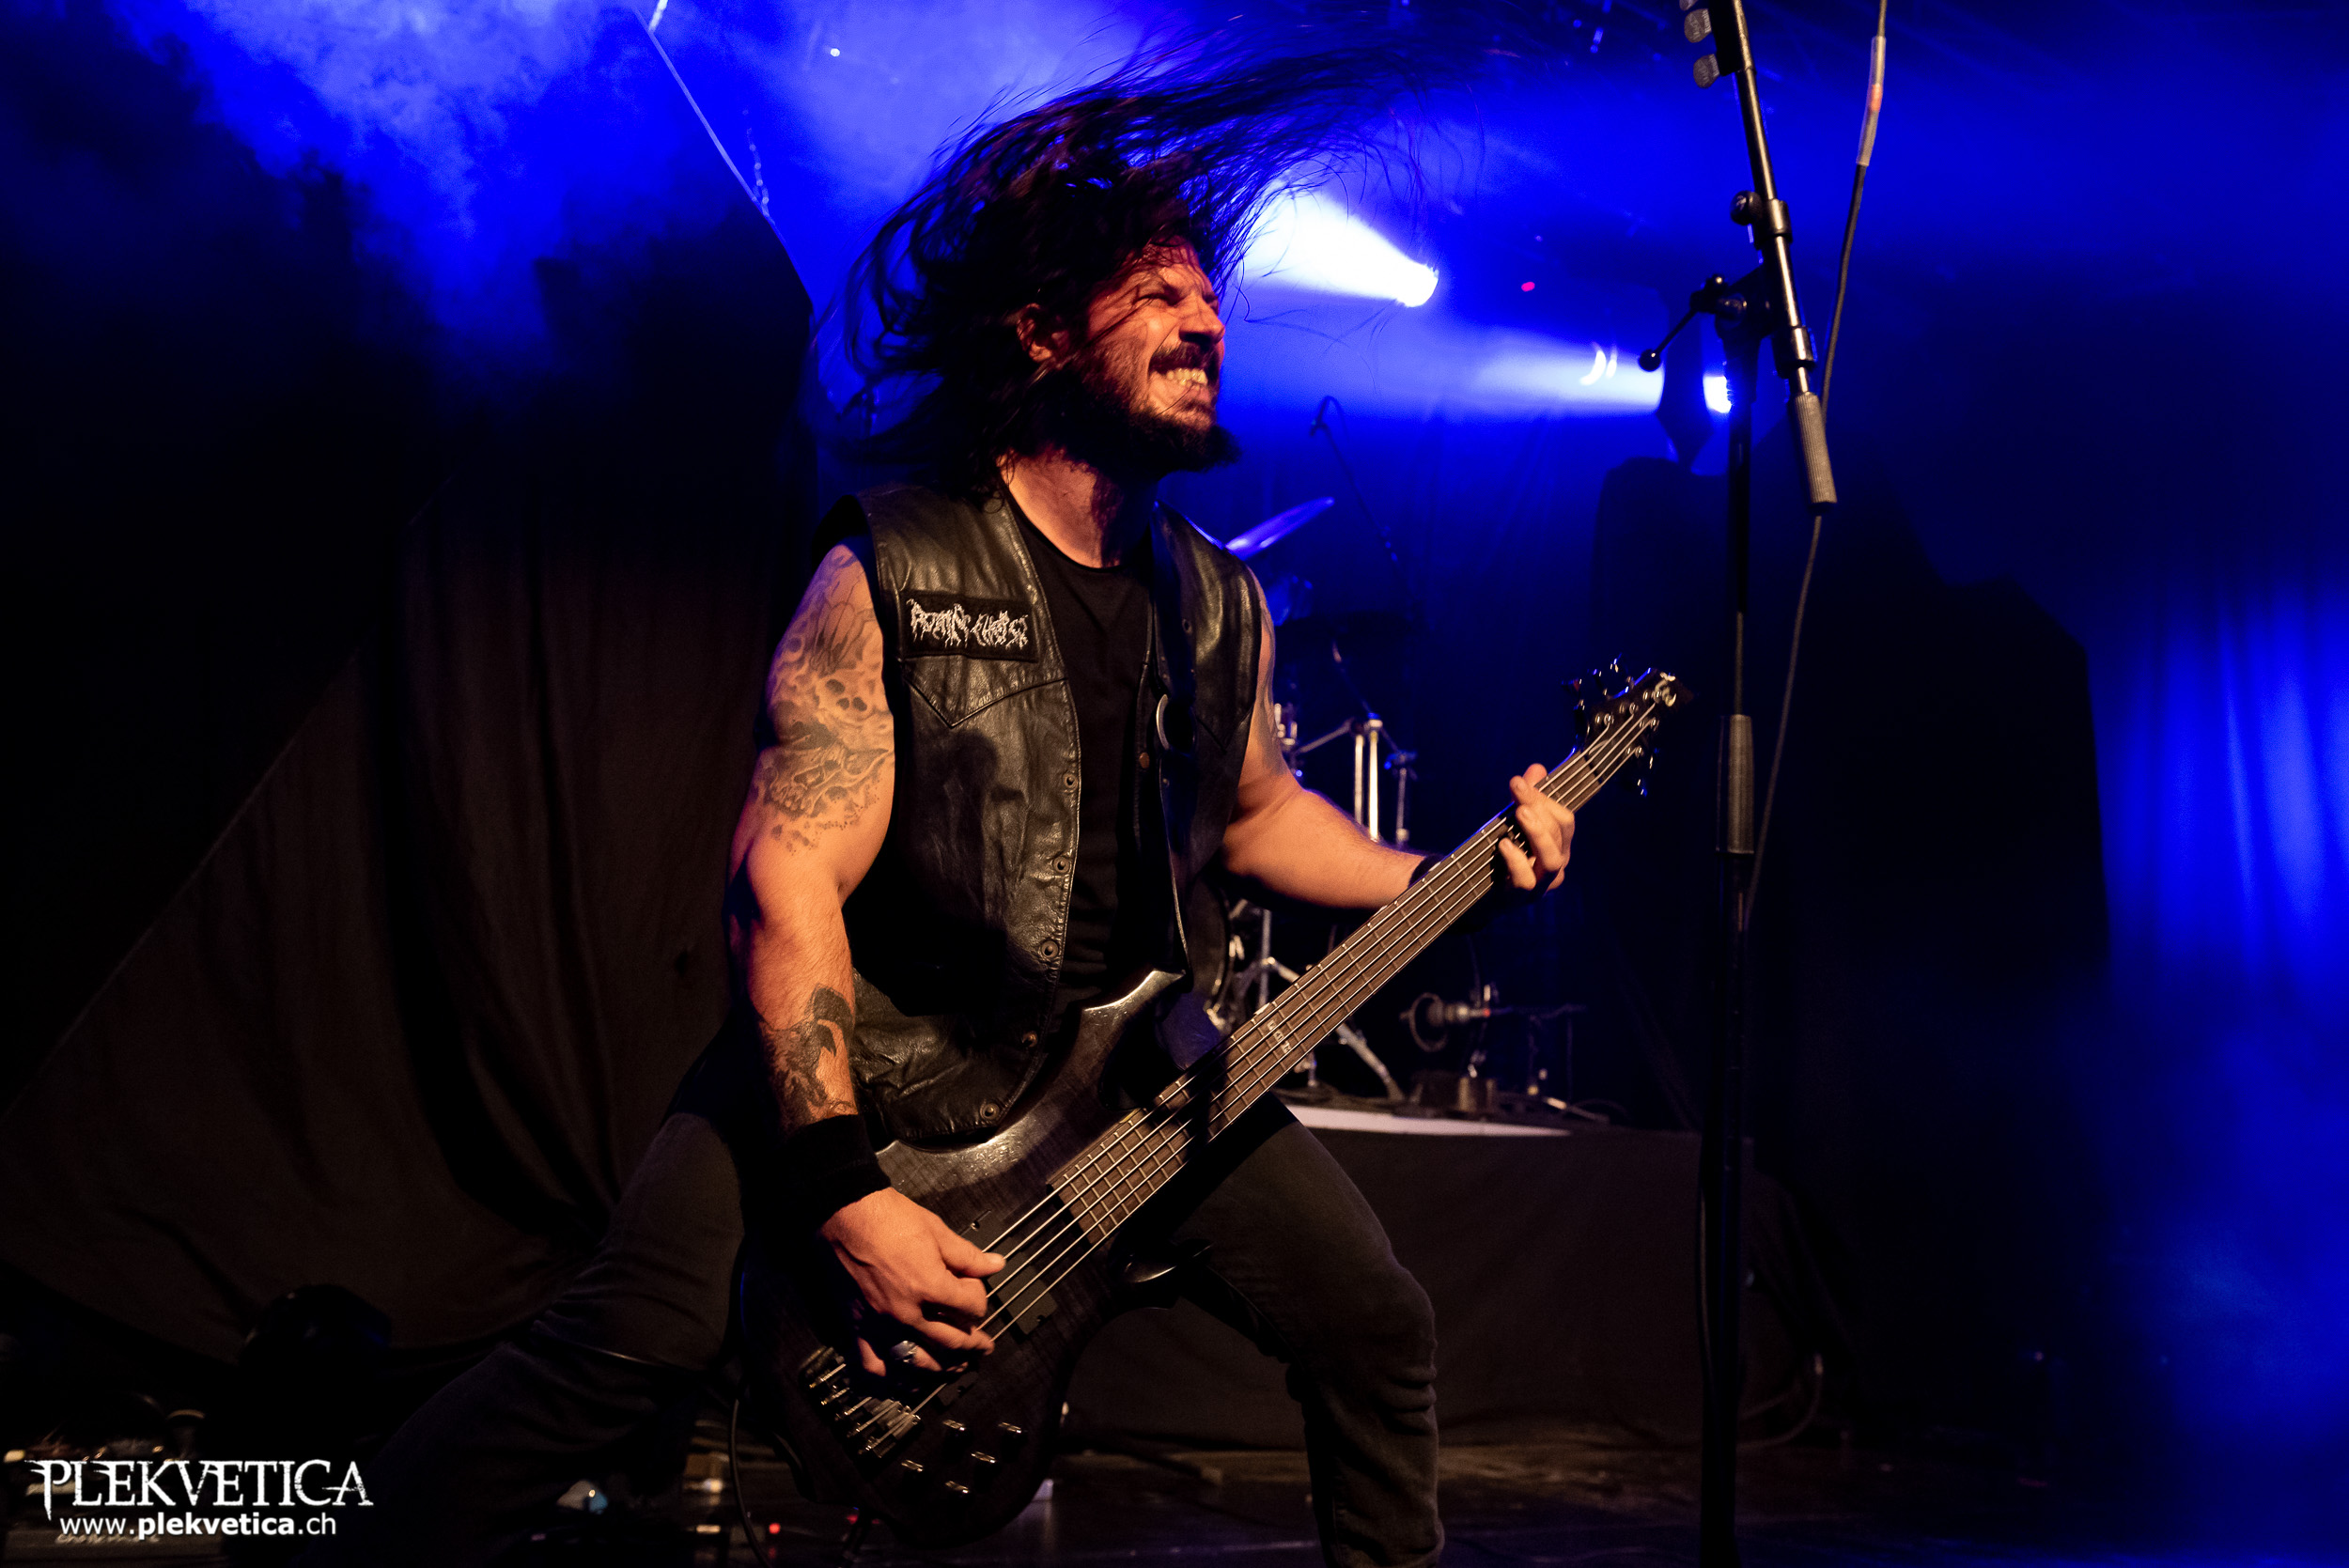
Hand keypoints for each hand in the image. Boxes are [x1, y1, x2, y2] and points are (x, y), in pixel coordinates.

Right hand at [819, 1187, 1005, 1375]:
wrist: (842, 1213)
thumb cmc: (887, 1217)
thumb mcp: (935, 1230)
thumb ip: (968, 1256)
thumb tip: (996, 1265)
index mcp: (929, 1286)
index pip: (970, 1307)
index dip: (979, 1300)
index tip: (975, 1292)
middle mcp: (907, 1312)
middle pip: (951, 1341)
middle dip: (974, 1344)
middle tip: (985, 1346)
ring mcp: (880, 1323)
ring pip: (917, 1361)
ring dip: (941, 1367)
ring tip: (955, 1366)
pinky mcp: (857, 1326)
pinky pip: (873, 1364)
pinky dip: (890, 1377)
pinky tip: (906, 1380)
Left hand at [1498, 764, 1574, 895]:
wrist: (1477, 889)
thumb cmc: (1502, 853)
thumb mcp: (1512, 822)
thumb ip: (1526, 797)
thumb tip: (1537, 768)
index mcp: (1559, 845)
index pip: (1564, 820)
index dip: (1544, 799)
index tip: (1520, 782)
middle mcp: (1556, 865)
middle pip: (1558, 834)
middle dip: (1538, 807)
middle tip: (1517, 789)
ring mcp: (1541, 884)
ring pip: (1552, 860)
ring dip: (1537, 833)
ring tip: (1520, 813)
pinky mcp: (1520, 897)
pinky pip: (1526, 881)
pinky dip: (1516, 860)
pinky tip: (1505, 844)